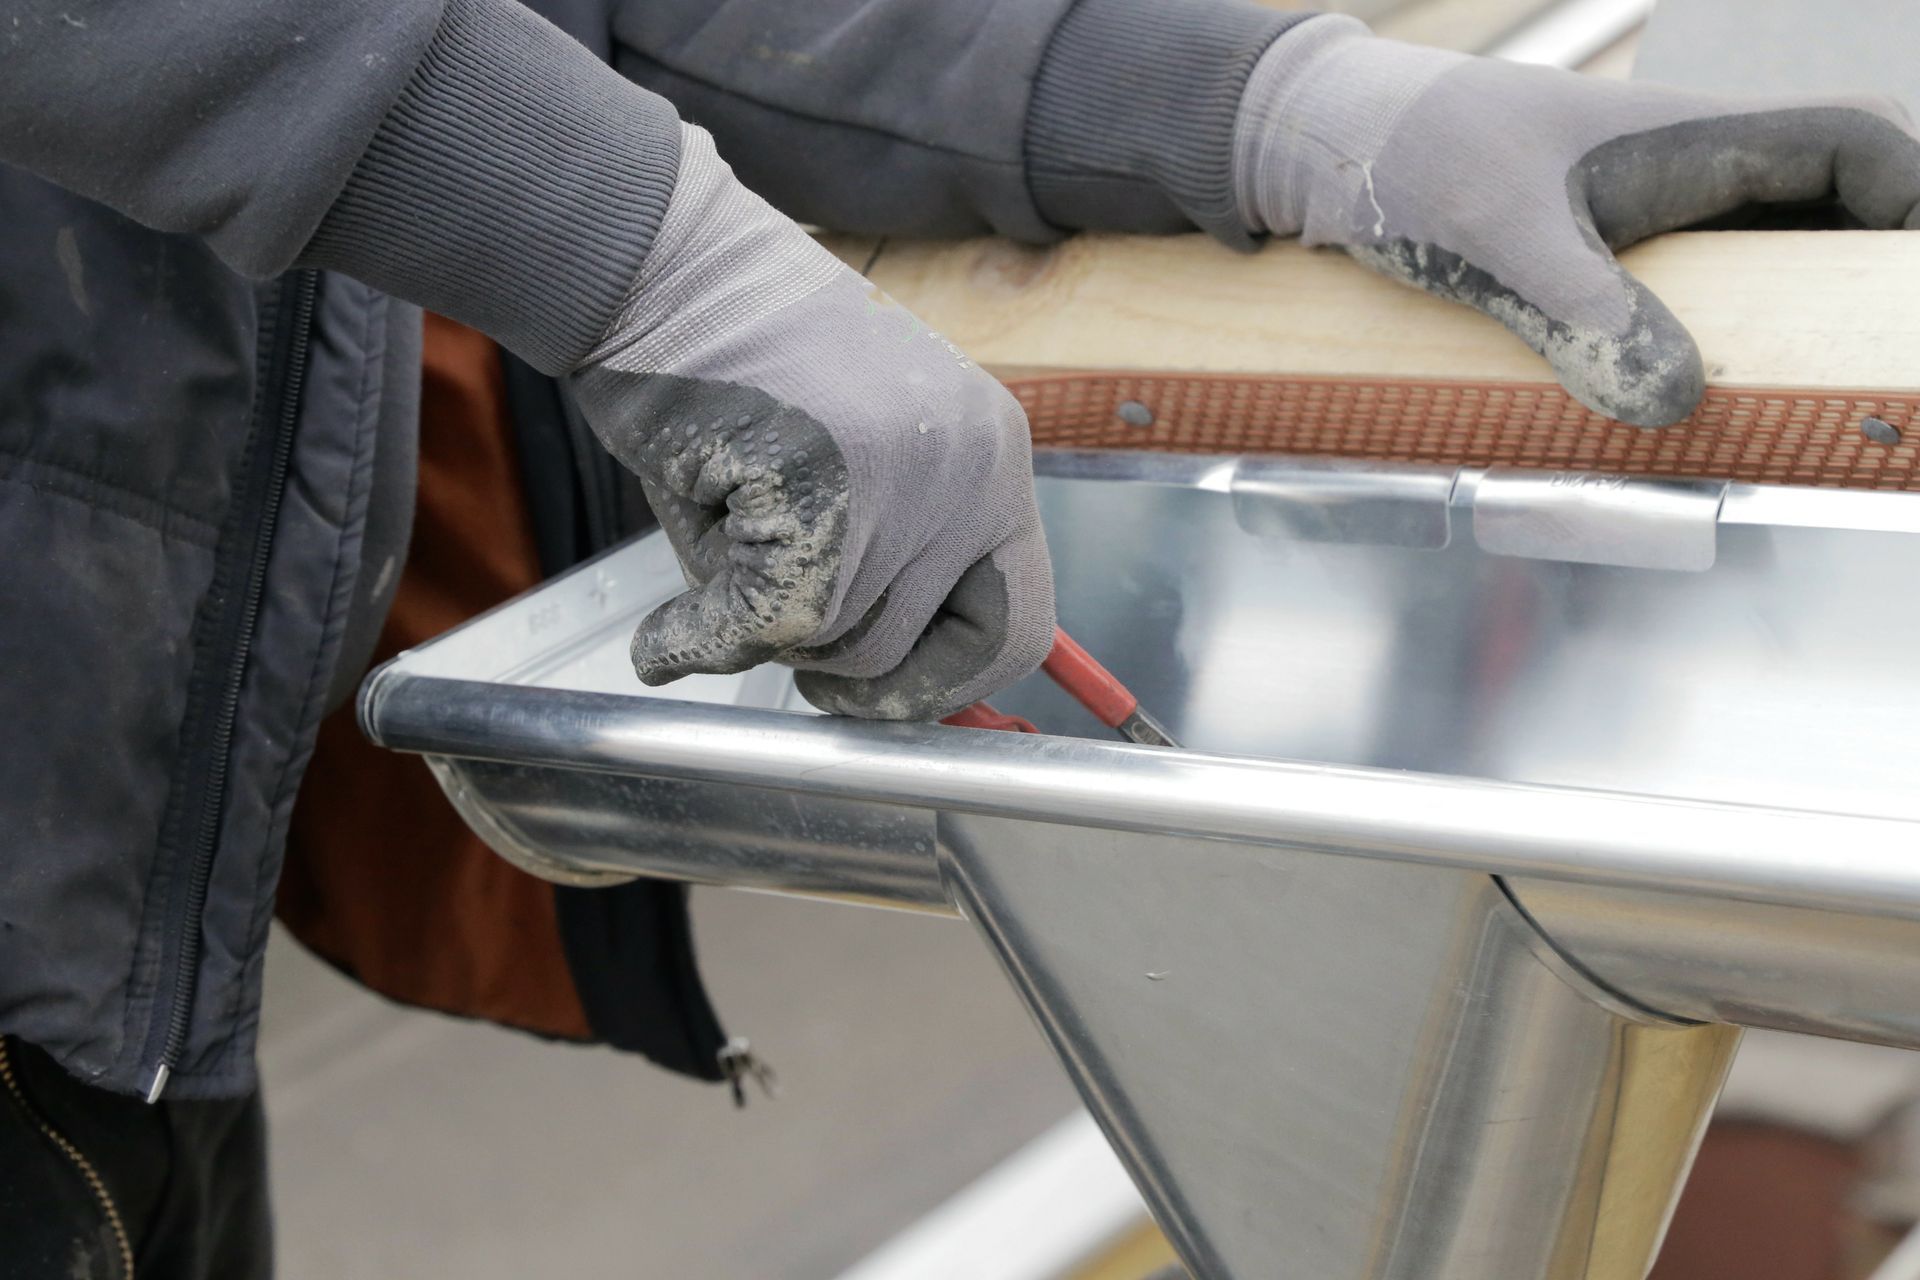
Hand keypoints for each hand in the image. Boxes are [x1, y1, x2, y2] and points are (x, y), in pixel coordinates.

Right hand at [569, 126, 1053, 719]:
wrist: (664, 266)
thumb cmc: (741, 362)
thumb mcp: (855, 461)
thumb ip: (884, 564)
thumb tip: (865, 685)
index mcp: (992, 457)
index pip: (1019, 623)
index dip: (950, 681)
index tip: (890, 695)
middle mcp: (974, 468)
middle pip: (934, 652)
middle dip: (854, 675)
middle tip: (797, 661)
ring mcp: (907, 479)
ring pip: (848, 644)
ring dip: (768, 633)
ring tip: (723, 555)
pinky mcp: (822, 494)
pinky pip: (763, 625)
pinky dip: (699, 641)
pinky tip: (667, 633)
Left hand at [1232, 17, 1919, 425]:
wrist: (1319, 147)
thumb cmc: (1409, 161)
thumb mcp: (1498, 240)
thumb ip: (1583, 315)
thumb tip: (1674, 408)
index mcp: (1693, 137)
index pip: (1853, 145)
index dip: (1909, 205)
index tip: (1906, 297)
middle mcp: (1683, 170)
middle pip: (1818, 217)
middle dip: (1852, 288)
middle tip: (1857, 380)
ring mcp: (1637, 215)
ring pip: (1750, 265)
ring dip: (1776, 327)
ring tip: (1790, 410)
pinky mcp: (1589, 258)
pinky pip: (1677, 299)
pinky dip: (1697, 348)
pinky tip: (1682, 411)